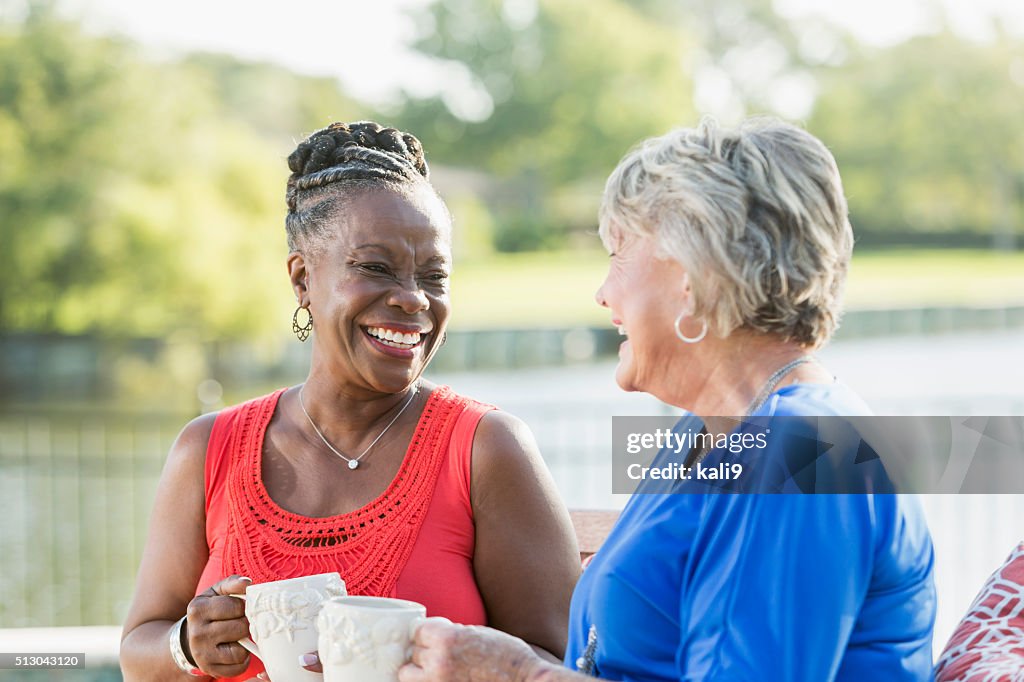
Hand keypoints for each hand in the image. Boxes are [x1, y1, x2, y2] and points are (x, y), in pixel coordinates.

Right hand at [185, 575, 252, 677]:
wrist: (189, 638)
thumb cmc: (209, 612)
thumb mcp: (215, 593)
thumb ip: (232, 583)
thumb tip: (247, 583)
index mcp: (198, 609)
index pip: (236, 606)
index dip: (244, 606)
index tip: (240, 608)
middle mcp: (197, 633)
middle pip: (240, 628)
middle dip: (246, 624)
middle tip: (240, 622)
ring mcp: (202, 654)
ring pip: (240, 651)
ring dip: (245, 643)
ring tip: (238, 637)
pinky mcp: (210, 669)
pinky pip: (238, 667)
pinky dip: (242, 660)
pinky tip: (235, 649)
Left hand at [398, 618, 546, 681]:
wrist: (524, 680)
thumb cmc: (506, 655)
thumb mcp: (476, 632)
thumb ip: (449, 633)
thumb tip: (428, 637)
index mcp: (447, 638)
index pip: (417, 630)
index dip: (426, 633)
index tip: (432, 637)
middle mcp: (438, 661)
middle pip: (413, 653)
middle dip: (424, 652)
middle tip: (442, 655)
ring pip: (408, 675)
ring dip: (418, 671)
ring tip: (436, 670)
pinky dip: (428, 681)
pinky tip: (445, 679)